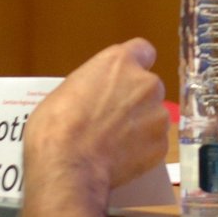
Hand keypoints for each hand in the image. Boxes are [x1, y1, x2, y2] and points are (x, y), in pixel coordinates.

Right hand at [24, 38, 167, 191]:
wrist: (68, 165)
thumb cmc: (56, 124)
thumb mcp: (68, 89)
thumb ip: (93, 86)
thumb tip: (96, 98)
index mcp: (119, 62)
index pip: (142, 51)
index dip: (134, 65)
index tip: (124, 79)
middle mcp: (146, 83)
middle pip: (148, 87)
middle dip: (134, 100)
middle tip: (111, 119)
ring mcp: (157, 115)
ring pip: (153, 116)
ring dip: (140, 125)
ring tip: (114, 144)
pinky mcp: (161, 145)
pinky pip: (154, 143)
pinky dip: (142, 150)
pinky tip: (120, 159)